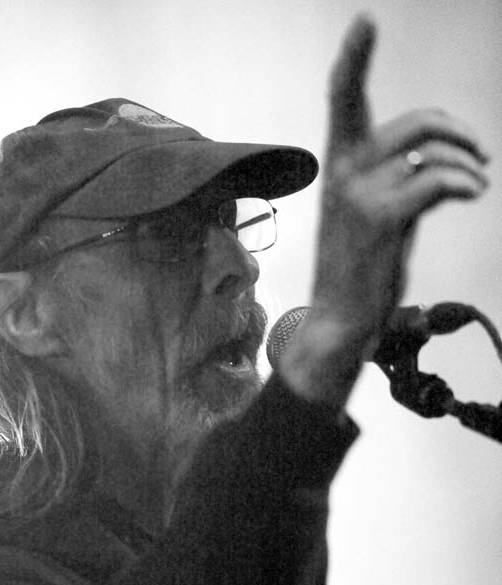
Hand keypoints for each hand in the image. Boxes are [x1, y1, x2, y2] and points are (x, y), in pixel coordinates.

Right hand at [311, 14, 488, 347]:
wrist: (337, 321)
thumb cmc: (355, 268)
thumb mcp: (367, 213)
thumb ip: (394, 177)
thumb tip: (442, 159)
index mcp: (339, 166)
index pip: (343, 99)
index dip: (354, 58)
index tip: (365, 21)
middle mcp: (346, 172)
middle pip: (415, 120)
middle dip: (458, 131)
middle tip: (480, 153)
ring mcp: (361, 195)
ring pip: (431, 149)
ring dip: (468, 163)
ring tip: (478, 184)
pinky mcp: (382, 220)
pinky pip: (437, 180)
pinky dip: (466, 184)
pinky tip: (473, 194)